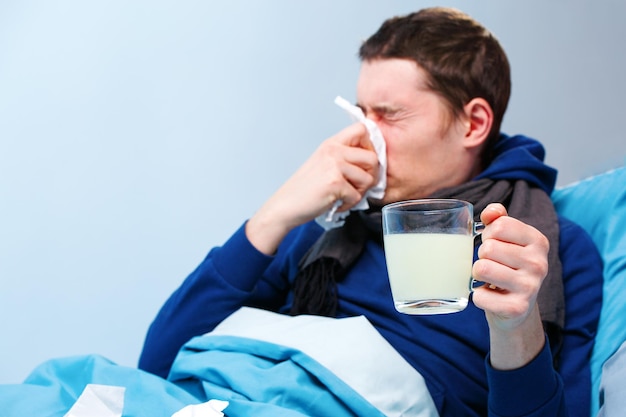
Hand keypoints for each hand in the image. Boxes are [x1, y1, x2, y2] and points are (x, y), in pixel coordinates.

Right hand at [246, 122, 379, 254]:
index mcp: (331, 143)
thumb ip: (344, 157)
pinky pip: (358, 196)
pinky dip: (349, 205)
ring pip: (369, 179)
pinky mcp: (335, 183)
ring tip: (344, 195)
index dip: (371, 146)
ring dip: (360, 192)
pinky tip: (336, 203)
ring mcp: (334, 166)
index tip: (363, 162)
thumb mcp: (324, 163)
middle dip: (371, 176)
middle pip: (373, 157)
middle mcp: (333, 151)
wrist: (285, 205)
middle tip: (357, 185)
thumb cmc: (305, 189)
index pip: (363, 129)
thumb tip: (374, 163)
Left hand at [471, 203, 548, 368]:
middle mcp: (539, 264)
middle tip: (493, 265)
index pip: (499, 225)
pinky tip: (491, 297)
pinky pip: (479, 296)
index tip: (496, 245)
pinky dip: (478, 296)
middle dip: (482, 256)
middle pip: (488, 248)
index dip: (489, 234)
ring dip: (477, 274)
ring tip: (490, 279)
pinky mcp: (517, 308)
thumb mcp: (507, 239)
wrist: (517, 309)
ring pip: (481, 269)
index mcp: (538, 241)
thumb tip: (491, 212)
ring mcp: (530, 287)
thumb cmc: (508, 266)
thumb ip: (498, 219)